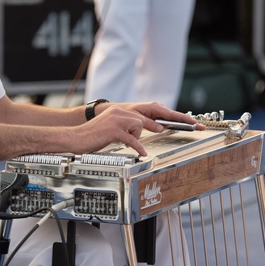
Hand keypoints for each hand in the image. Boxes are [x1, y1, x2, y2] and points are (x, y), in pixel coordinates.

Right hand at [82, 102, 200, 156]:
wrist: (74, 139)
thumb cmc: (92, 138)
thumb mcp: (112, 131)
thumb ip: (127, 129)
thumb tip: (139, 135)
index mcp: (121, 111)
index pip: (147, 113)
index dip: (168, 116)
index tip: (186, 120)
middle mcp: (120, 111)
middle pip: (145, 120)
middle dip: (165, 124)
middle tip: (190, 126)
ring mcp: (117, 119)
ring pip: (139, 126)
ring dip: (135, 138)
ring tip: (124, 142)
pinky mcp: (114, 130)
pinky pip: (132, 139)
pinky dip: (137, 147)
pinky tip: (140, 153)